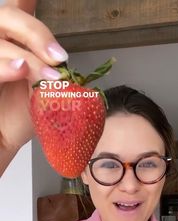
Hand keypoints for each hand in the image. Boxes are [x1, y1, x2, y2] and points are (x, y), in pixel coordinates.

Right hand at [0, 2, 67, 152]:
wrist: (1, 141)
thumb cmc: (19, 116)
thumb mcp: (43, 89)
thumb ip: (50, 68)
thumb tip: (63, 57)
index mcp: (13, 40)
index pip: (19, 7)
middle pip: (8, 15)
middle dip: (37, 33)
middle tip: (59, 58)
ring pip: (0, 41)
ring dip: (29, 58)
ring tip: (50, 79)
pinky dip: (6, 66)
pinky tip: (20, 70)